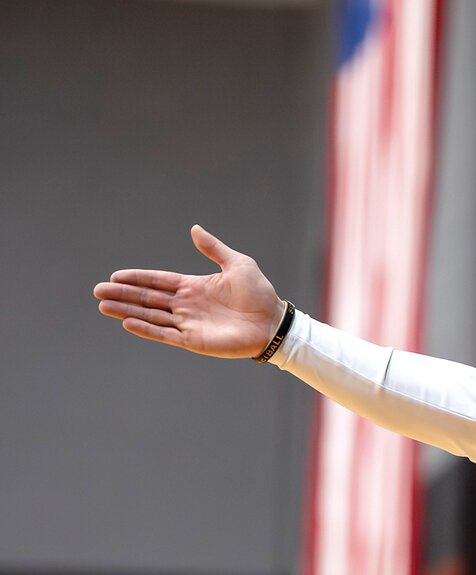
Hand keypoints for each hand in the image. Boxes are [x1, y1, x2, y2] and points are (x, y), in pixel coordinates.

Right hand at [94, 225, 282, 357]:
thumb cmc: (259, 293)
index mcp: (194, 286)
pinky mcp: (194, 340)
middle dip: (124, 294)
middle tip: (98, 290)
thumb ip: (213, 249)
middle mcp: (187, 305)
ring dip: (127, 311)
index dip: (137, 278)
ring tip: (103, 305)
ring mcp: (189, 323)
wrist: (273, 322)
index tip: (115, 275)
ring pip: (151, 316)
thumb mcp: (237, 264)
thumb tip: (194, 229)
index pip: (158, 281)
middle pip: (148, 299)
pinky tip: (128, 322)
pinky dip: (147, 329)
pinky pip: (165, 335)